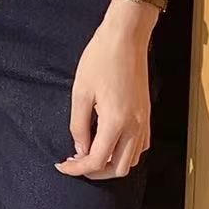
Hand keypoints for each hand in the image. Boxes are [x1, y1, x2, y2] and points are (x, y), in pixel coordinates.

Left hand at [57, 0, 155, 179]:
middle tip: (77, 162)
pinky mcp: (146, 114)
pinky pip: (141, 146)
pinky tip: (110, 142)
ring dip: (112, 164)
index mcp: (116, 122)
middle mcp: (134, 126)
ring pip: (132, 160)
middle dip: (96, 171)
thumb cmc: (101, 59)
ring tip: (91, 153)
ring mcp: (144, 121)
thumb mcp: (80, 92)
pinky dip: (126, 152)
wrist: (126, 37)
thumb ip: (79, 126)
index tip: (62, 165)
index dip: (77, 169)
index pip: (96, 161)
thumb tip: (80, 149)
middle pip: (118, 169)